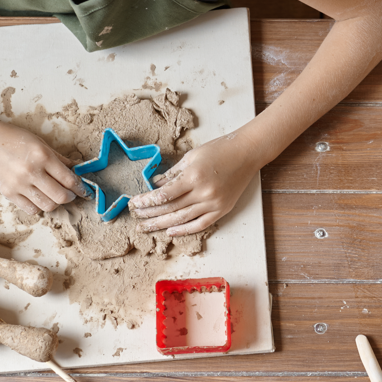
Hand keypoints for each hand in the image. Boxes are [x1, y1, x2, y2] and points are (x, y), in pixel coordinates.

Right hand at [0, 117, 88, 213]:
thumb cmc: (11, 137)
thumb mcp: (38, 142)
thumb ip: (59, 158)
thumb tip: (76, 169)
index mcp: (42, 156)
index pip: (69, 179)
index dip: (80, 187)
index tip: (84, 189)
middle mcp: (31, 172)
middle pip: (61, 197)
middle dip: (71, 197)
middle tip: (72, 193)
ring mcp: (18, 185)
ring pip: (47, 206)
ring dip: (56, 203)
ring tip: (55, 194)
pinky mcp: (8, 194)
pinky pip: (31, 209)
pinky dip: (39, 206)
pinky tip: (39, 197)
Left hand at [129, 131, 260, 234]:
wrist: (246, 153)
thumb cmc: (219, 150)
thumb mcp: (191, 156)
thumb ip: (173, 173)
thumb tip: (155, 184)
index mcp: (193, 177)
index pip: (164, 194)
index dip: (147, 200)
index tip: (134, 203)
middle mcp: (203, 193)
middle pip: (170, 209)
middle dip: (150, 214)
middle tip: (135, 218)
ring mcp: (213, 204)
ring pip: (182, 219)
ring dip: (161, 224)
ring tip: (146, 227)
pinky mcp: (222, 210)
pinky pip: (200, 224)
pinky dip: (184, 230)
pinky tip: (170, 231)